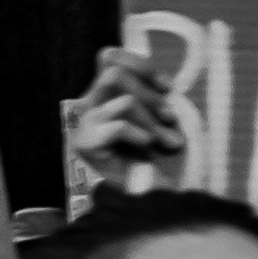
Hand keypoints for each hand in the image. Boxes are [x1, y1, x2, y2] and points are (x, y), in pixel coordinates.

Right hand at [62, 42, 187, 196]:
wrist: (145, 201)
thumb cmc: (158, 162)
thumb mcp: (161, 123)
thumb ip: (156, 100)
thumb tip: (165, 84)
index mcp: (107, 95)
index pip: (109, 57)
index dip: (140, 64)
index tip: (168, 87)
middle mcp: (91, 105)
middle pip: (113, 73)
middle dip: (150, 95)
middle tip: (172, 118)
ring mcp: (86, 124)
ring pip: (120, 97)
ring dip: (150, 118)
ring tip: (169, 142)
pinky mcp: (85, 144)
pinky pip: (117, 126)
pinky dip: (140, 135)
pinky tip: (149, 149)